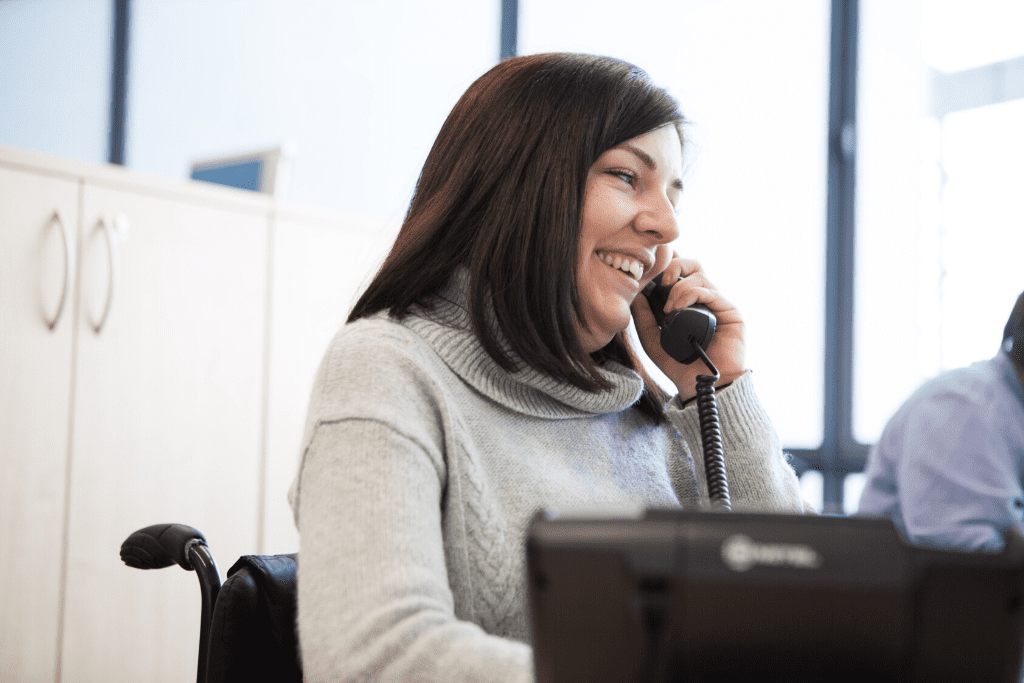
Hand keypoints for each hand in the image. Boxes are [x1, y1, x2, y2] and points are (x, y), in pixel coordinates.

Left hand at [631, 252, 745, 400]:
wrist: (702, 385)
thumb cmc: (679, 365)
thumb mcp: (652, 340)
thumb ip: (643, 317)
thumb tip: (634, 293)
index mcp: (687, 301)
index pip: (679, 270)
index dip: (666, 263)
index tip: (648, 271)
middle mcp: (703, 298)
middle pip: (691, 263)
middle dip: (673, 265)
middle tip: (659, 282)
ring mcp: (717, 303)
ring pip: (699, 273)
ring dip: (678, 286)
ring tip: (668, 308)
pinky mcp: (730, 311)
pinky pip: (709, 290)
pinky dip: (690, 293)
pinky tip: (678, 308)